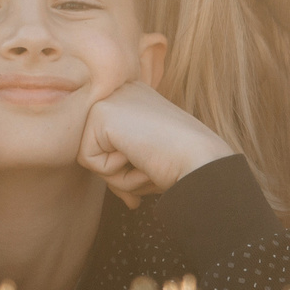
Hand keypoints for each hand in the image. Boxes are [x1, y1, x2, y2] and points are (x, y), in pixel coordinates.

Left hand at [78, 82, 233, 207]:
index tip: (154, 170)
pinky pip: (88, 160)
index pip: (108, 143)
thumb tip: (128, 200)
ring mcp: (110, 97)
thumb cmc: (184, 164)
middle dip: (121, 174)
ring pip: (89, 156)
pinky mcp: (101, 112)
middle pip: (96, 148)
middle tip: (152, 168)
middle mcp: (121, 89)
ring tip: (149, 160)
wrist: (201, 160)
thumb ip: (134, 169)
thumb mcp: (152, 158)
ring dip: (119, 175)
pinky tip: (141, 156)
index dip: (128, 169)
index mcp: (135, 96)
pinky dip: (115, 172)